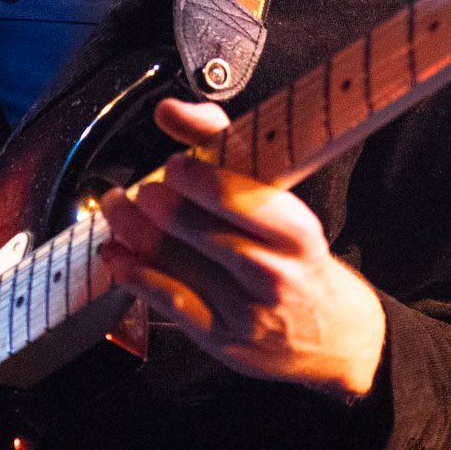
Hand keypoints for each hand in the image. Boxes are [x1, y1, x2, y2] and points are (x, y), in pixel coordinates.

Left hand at [97, 97, 385, 399]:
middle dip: (156, 204)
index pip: (241, 200)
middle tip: (138, 189)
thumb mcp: (283, 207)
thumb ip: (228, 152)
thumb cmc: (300, 261)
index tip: (175, 164)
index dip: (199, 178)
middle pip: (199, 231)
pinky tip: (117, 254)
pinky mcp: (221, 339)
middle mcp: (273, 274)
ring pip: (175, 264)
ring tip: (116, 208)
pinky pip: (168, 301)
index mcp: (297, 234)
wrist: (334, 336)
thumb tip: (170, 111)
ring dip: (133, 231)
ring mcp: (245, 312)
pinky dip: (134, 273)